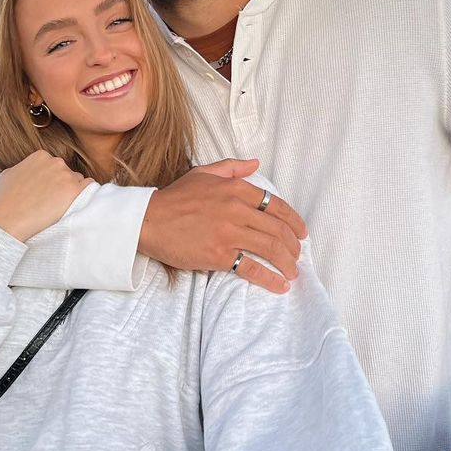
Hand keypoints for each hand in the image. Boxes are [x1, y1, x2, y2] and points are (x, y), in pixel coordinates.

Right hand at [0, 150, 91, 242]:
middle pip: (68, 172)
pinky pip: (89, 188)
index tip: (45, 192)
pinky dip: (85, 196)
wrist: (7, 219)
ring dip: (72, 192)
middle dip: (62, 185)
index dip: (52, 181)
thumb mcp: (9, 173)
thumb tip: (27, 170)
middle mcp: (56, 162)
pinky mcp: (74, 191)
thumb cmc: (4, 200)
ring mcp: (66, 175)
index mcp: (41, 155)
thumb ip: (24, 167)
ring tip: (59, 207)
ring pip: (78, 181)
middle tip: (51, 202)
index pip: (56, 166)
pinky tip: (75, 204)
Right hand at [138, 159, 307, 293]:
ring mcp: (228, 233)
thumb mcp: (203, 173)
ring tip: (292, 272)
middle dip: (294, 246)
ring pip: (270, 248)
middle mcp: (236, 209)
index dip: (294, 221)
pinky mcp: (218, 255)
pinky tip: (279, 286)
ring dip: (287, 263)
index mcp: (236, 189)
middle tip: (297, 256)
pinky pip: (251, 268)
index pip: (276, 206)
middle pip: (278, 230)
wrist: (148, 220)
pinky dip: (269, 279)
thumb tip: (255, 164)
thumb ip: (231, 167)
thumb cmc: (174, 198)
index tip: (301, 233)